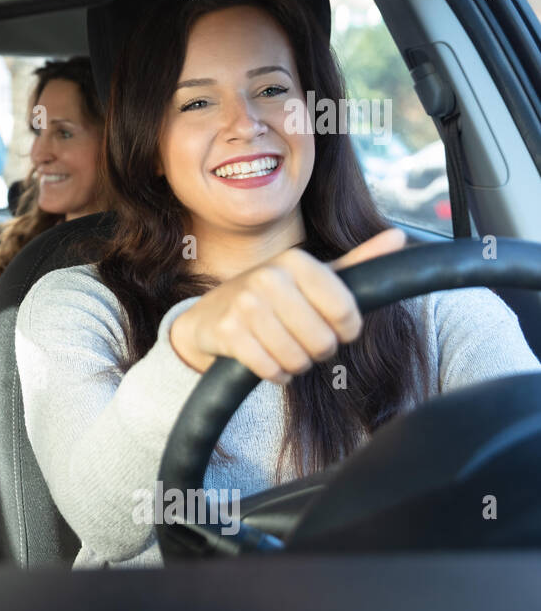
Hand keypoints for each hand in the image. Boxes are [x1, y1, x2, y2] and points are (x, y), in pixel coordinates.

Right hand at [169, 228, 406, 383]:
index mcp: (296, 261)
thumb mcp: (313, 277)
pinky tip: (268, 361)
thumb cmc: (272, 297)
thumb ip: (357, 261)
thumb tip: (398, 236)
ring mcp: (244, 304)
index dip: (347, 331)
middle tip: (305, 340)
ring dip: (296, 364)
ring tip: (286, 350)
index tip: (337, 329)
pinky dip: (275, 374)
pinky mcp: (228, 332)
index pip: (346, 312)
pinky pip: (270, 369)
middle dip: (319, 350)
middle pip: (323, 341)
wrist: (211, 314)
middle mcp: (268, 277)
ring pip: (296, 359)